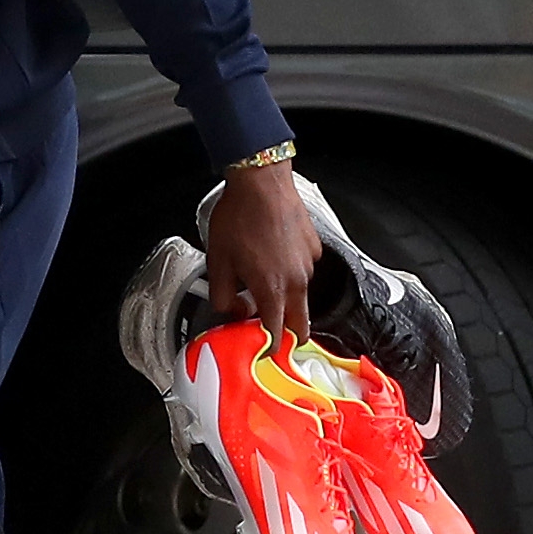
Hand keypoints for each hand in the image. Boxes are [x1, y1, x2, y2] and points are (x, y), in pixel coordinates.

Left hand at [201, 162, 319, 345]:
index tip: (265, 351)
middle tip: (269, 328)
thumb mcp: (218, 262)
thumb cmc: (240, 217)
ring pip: (300, 293)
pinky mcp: (314, 247)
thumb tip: (231, 310)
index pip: (278, 334)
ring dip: (284, 294)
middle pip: (299, 321)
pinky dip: (291, 269)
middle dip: (287, 331)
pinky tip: (272, 253)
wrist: (261, 183)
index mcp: (272, 289)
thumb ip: (223, 296)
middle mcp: (297, 280)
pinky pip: (304, 268)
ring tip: (261, 276)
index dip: (271, 347)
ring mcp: (309, 263)